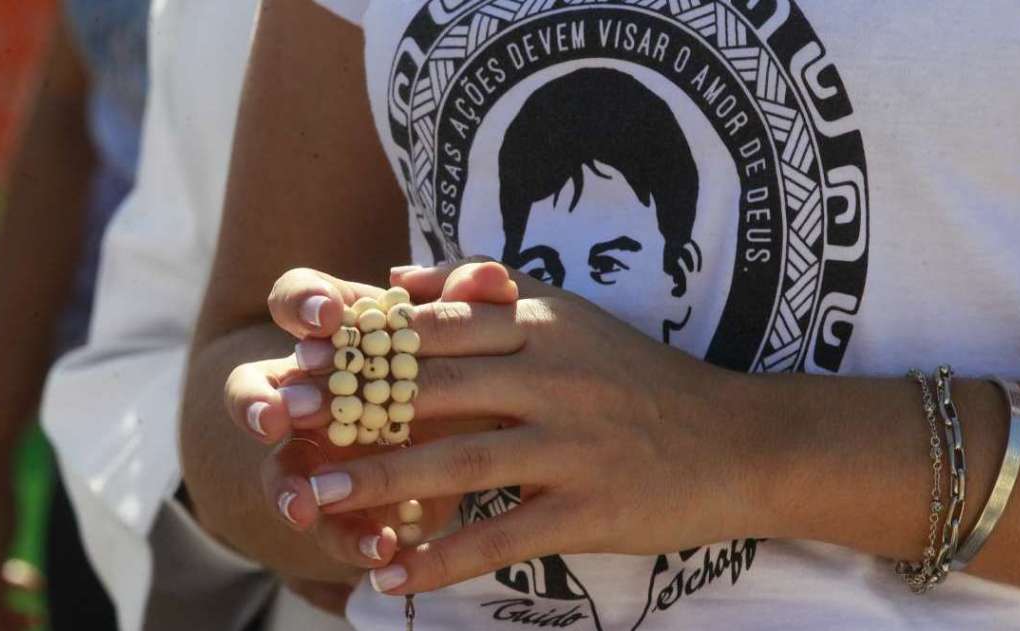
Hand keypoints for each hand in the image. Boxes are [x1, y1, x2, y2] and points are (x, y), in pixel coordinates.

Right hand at [223, 262, 518, 574]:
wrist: (475, 437)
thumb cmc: (465, 364)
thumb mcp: (474, 334)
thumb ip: (477, 303)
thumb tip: (489, 277)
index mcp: (337, 334)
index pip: (295, 300)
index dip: (301, 304)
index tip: (327, 317)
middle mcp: (310, 392)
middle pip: (254, 390)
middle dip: (261, 403)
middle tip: (278, 417)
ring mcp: (318, 455)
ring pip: (280, 470)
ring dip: (287, 489)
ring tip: (304, 509)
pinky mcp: (343, 507)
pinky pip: (332, 527)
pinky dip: (353, 539)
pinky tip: (383, 548)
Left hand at [306, 265, 761, 594]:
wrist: (738, 439)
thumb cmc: (642, 377)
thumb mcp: (570, 316)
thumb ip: (485, 290)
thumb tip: (399, 273)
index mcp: (540, 326)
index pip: (434, 326)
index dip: (361, 340)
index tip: (297, 351)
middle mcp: (553, 377)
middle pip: (434, 388)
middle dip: (351, 404)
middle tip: (282, 417)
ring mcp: (574, 444)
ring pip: (460, 461)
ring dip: (381, 482)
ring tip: (314, 497)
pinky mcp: (591, 508)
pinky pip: (505, 537)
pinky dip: (445, 558)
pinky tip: (395, 575)